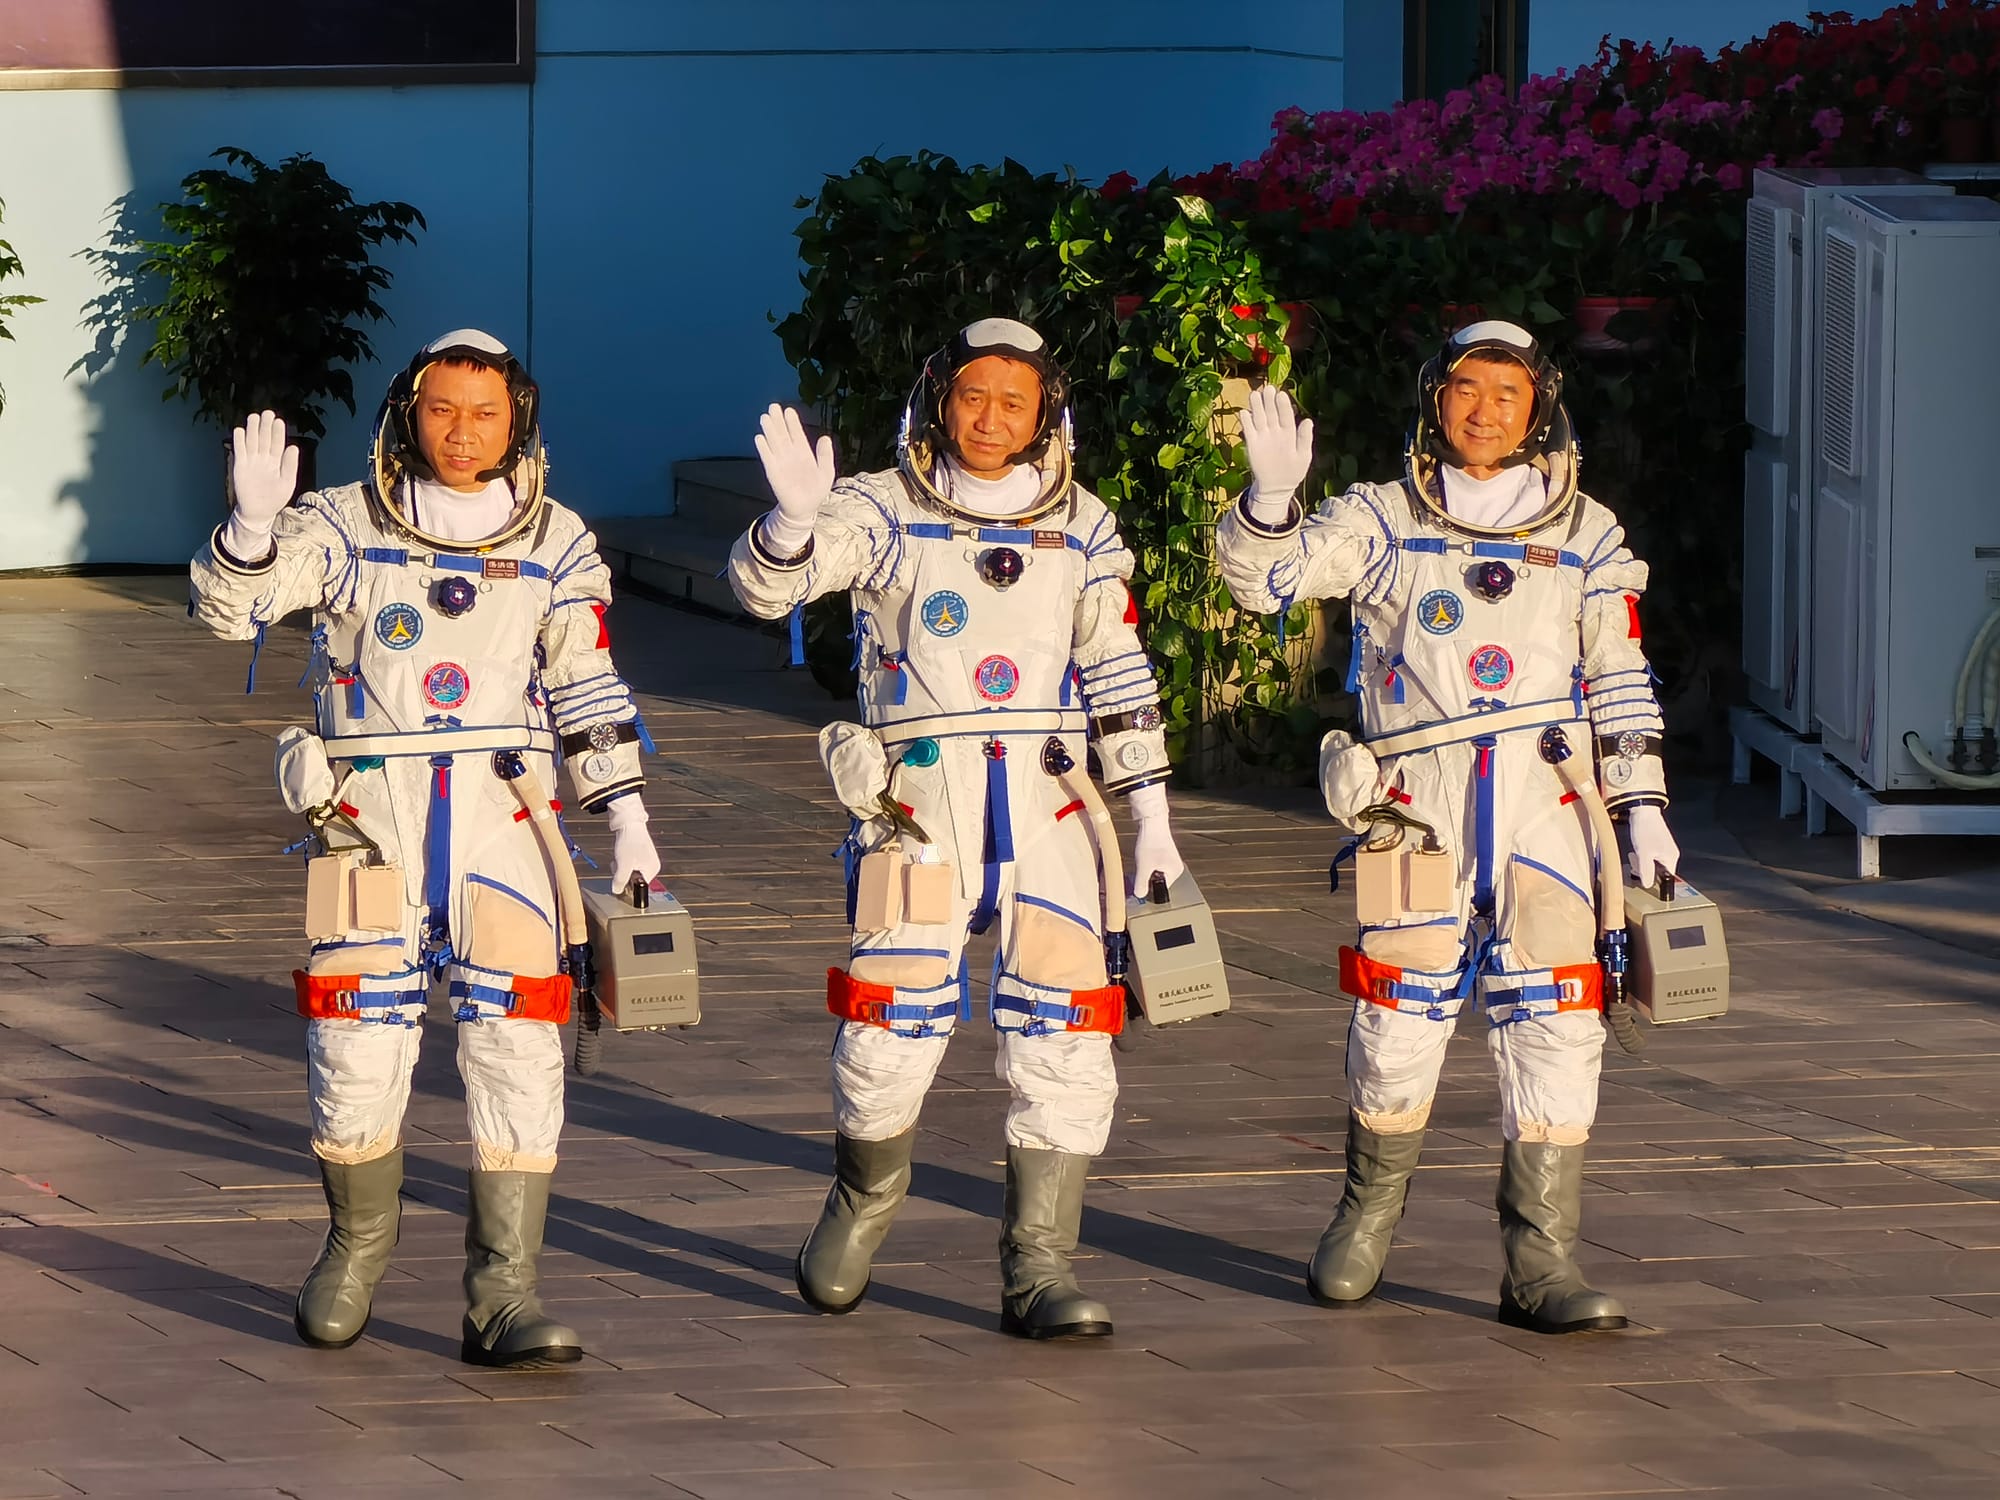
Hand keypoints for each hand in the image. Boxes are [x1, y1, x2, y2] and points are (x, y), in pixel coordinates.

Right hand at [229, 410, 300, 529]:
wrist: (258, 511)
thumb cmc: (275, 498)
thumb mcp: (287, 483)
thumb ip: (290, 465)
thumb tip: (294, 447)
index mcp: (277, 462)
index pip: (278, 444)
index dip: (278, 432)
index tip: (278, 421)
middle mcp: (264, 458)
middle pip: (264, 439)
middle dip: (265, 426)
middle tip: (267, 413)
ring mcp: (252, 461)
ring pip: (252, 442)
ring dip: (252, 430)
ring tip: (254, 417)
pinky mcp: (240, 466)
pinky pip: (240, 451)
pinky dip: (239, 441)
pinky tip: (240, 430)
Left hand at [606, 796, 661, 893]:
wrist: (629, 822)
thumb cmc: (629, 842)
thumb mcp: (623, 864)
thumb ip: (620, 880)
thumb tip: (617, 891)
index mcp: (652, 870)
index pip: (639, 887)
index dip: (627, 884)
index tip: (619, 877)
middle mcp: (653, 866)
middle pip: (635, 879)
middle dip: (623, 874)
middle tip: (618, 863)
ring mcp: (648, 860)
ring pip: (631, 872)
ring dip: (622, 867)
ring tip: (620, 856)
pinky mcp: (642, 854)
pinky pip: (631, 864)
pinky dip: (624, 861)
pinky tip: (622, 853)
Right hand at [753, 404, 835, 555]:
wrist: (805, 509)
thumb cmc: (816, 491)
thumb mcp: (826, 472)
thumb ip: (825, 455)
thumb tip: (824, 437)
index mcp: (803, 453)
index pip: (796, 434)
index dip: (792, 423)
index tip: (788, 410)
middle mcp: (790, 455)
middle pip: (783, 435)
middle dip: (778, 421)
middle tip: (773, 406)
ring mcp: (781, 463)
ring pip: (774, 443)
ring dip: (769, 431)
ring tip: (765, 417)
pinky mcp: (774, 474)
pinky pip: (768, 459)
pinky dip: (764, 449)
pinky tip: (760, 438)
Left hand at [1126, 781, 1186, 898]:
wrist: (1152, 821)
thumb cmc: (1150, 843)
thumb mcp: (1144, 867)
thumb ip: (1142, 884)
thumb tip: (1139, 896)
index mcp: (1175, 873)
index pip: (1161, 890)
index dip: (1148, 888)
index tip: (1138, 884)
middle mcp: (1176, 868)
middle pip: (1158, 882)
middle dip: (1147, 880)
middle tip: (1138, 873)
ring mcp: (1171, 860)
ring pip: (1155, 874)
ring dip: (1146, 872)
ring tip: (1141, 863)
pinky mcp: (1164, 854)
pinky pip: (1155, 866)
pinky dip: (1147, 865)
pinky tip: (1142, 858)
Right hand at [1239, 385, 1314, 514]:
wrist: (1277, 487)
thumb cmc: (1294, 471)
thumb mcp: (1303, 456)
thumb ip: (1305, 439)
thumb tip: (1308, 420)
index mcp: (1289, 433)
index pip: (1286, 416)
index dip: (1283, 406)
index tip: (1281, 394)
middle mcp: (1275, 431)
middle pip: (1272, 413)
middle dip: (1269, 401)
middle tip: (1267, 389)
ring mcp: (1263, 436)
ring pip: (1260, 418)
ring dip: (1256, 406)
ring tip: (1254, 394)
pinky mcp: (1252, 444)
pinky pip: (1249, 430)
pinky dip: (1246, 421)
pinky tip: (1244, 412)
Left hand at [1625, 804, 1680, 888]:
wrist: (1643, 809)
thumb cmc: (1645, 830)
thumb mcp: (1643, 853)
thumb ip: (1646, 870)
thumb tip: (1648, 885)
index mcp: (1671, 858)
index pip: (1666, 878)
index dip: (1655, 882)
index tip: (1644, 880)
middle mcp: (1671, 854)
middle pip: (1659, 871)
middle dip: (1646, 871)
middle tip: (1635, 865)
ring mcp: (1665, 848)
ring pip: (1654, 863)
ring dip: (1643, 863)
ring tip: (1634, 856)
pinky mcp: (1658, 843)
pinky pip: (1651, 856)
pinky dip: (1643, 856)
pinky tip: (1636, 851)